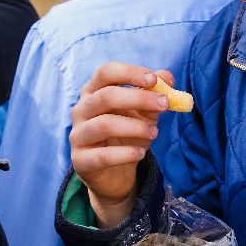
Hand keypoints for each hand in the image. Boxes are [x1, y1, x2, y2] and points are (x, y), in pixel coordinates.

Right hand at [68, 63, 173, 227]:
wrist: (115, 172)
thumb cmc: (128, 134)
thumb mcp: (144, 112)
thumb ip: (154, 94)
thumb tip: (168, 77)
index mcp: (93, 91)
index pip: (106, 72)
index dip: (130, 73)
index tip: (154, 79)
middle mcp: (81, 110)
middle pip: (106, 96)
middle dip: (139, 98)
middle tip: (165, 104)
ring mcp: (78, 135)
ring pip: (105, 125)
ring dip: (135, 127)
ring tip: (155, 132)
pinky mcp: (80, 160)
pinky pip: (103, 156)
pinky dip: (126, 153)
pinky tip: (141, 153)